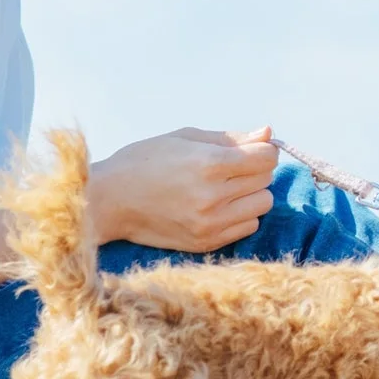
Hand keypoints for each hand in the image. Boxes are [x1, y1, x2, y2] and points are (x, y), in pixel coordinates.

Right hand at [87, 126, 278, 251]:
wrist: (110, 200)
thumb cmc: (145, 161)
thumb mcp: (186, 138)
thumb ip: (231, 138)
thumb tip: (268, 134)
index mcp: (209, 164)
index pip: (266, 157)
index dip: (262, 150)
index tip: (250, 150)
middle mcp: (213, 197)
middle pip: (266, 180)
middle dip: (254, 170)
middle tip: (229, 168)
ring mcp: (210, 224)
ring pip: (263, 204)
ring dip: (250, 194)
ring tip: (224, 188)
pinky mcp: (206, 243)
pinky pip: (248, 226)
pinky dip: (240, 215)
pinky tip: (216, 207)